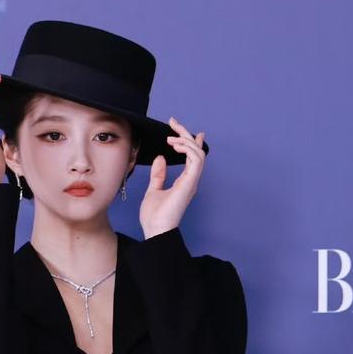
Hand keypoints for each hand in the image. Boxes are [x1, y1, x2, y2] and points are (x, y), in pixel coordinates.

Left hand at [138, 117, 206, 237]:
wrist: (155, 230)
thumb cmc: (154, 216)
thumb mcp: (154, 190)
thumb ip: (158, 175)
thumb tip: (161, 158)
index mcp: (184, 182)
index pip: (192, 157)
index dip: (190, 141)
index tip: (180, 128)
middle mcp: (191, 180)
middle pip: (196, 151)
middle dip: (186, 134)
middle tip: (173, 122)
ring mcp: (192, 182)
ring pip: (198, 153)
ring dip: (186, 140)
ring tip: (171, 137)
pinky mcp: (190, 183)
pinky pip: (196, 160)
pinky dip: (188, 149)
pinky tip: (176, 145)